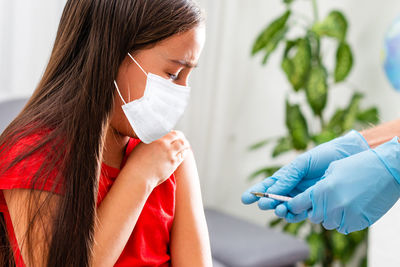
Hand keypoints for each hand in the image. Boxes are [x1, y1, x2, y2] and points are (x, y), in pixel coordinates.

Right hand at [121, 130, 190, 187]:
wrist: (138, 176)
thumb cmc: (135, 163)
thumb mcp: (140, 147)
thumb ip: (149, 141)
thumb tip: (155, 138)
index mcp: (154, 138)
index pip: (167, 130)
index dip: (171, 132)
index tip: (172, 133)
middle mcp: (163, 143)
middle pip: (176, 135)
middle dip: (180, 135)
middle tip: (181, 137)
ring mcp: (169, 153)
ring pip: (182, 144)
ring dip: (185, 143)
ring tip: (185, 144)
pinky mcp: (173, 162)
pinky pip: (182, 155)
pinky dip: (184, 152)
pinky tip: (184, 152)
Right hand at [241, 130, 369, 221]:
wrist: (349, 158)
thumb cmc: (324, 156)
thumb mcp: (303, 163)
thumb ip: (288, 177)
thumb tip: (272, 190)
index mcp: (287, 176)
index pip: (268, 186)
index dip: (256, 193)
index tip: (245, 199)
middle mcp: (293, 188)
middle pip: (274, 199)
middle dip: (267, 203)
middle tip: (263, 204)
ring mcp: (303, 197)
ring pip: (286, 208)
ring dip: (280, 210)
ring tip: (279, 208)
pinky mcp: (315, 204)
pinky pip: (302, 213)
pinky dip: (294, 214)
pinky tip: (290, 212)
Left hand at [287, 137, 399, 233]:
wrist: (386, 170)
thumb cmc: (358, 166)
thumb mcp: (332, 170)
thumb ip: (318, 185)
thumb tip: (309, 198)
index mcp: (322, 190)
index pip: (298, 204)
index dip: (293, 205)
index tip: (291, 206)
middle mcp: (331, 204)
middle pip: (313, 216)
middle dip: (316, 210)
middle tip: (327, 201)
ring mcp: (345, 215)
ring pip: (328, 223)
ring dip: (332, 216)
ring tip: (343, 201)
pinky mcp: (357, 222)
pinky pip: (343, 227)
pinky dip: (345, 221)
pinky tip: (353, 207)